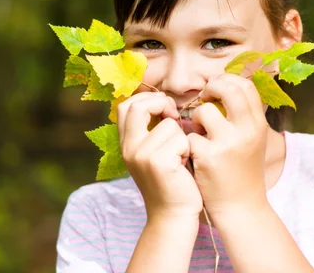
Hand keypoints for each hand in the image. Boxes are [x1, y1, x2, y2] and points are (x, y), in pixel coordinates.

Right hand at [118, 92, 202, 221]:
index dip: (147, 99)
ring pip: (169, 124)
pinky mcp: (158, 162)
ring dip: (182, 137)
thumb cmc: (171, 181)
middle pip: (138, 106)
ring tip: (180, 156)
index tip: (164, 109)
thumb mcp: (153, 153)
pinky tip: (184, 166)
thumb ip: (151, 130)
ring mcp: (142, 155)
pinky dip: (188, 149)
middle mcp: (129, 148)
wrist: (173, 215)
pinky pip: (181, 139)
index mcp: (126, 144)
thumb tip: (164, 102)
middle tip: (174, 117)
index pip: (125, 105)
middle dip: (161, 105)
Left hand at [187, 74, 269, 216]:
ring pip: (203, 111)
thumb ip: (242, 114)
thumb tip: (224, 85)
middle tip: (204, 99)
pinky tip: (194, 153)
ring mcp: (228, 144)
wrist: (241, 207)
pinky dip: (188, 141)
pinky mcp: (208, 157)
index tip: (216, 89)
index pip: (245, 85)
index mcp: (258, 124)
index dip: (227, 80)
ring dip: (195, 119)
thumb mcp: (253, 139)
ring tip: (199, 132)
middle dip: (210, 88)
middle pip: (228, 88)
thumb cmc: (242, 169)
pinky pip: (190, 135)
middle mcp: (247, 130)